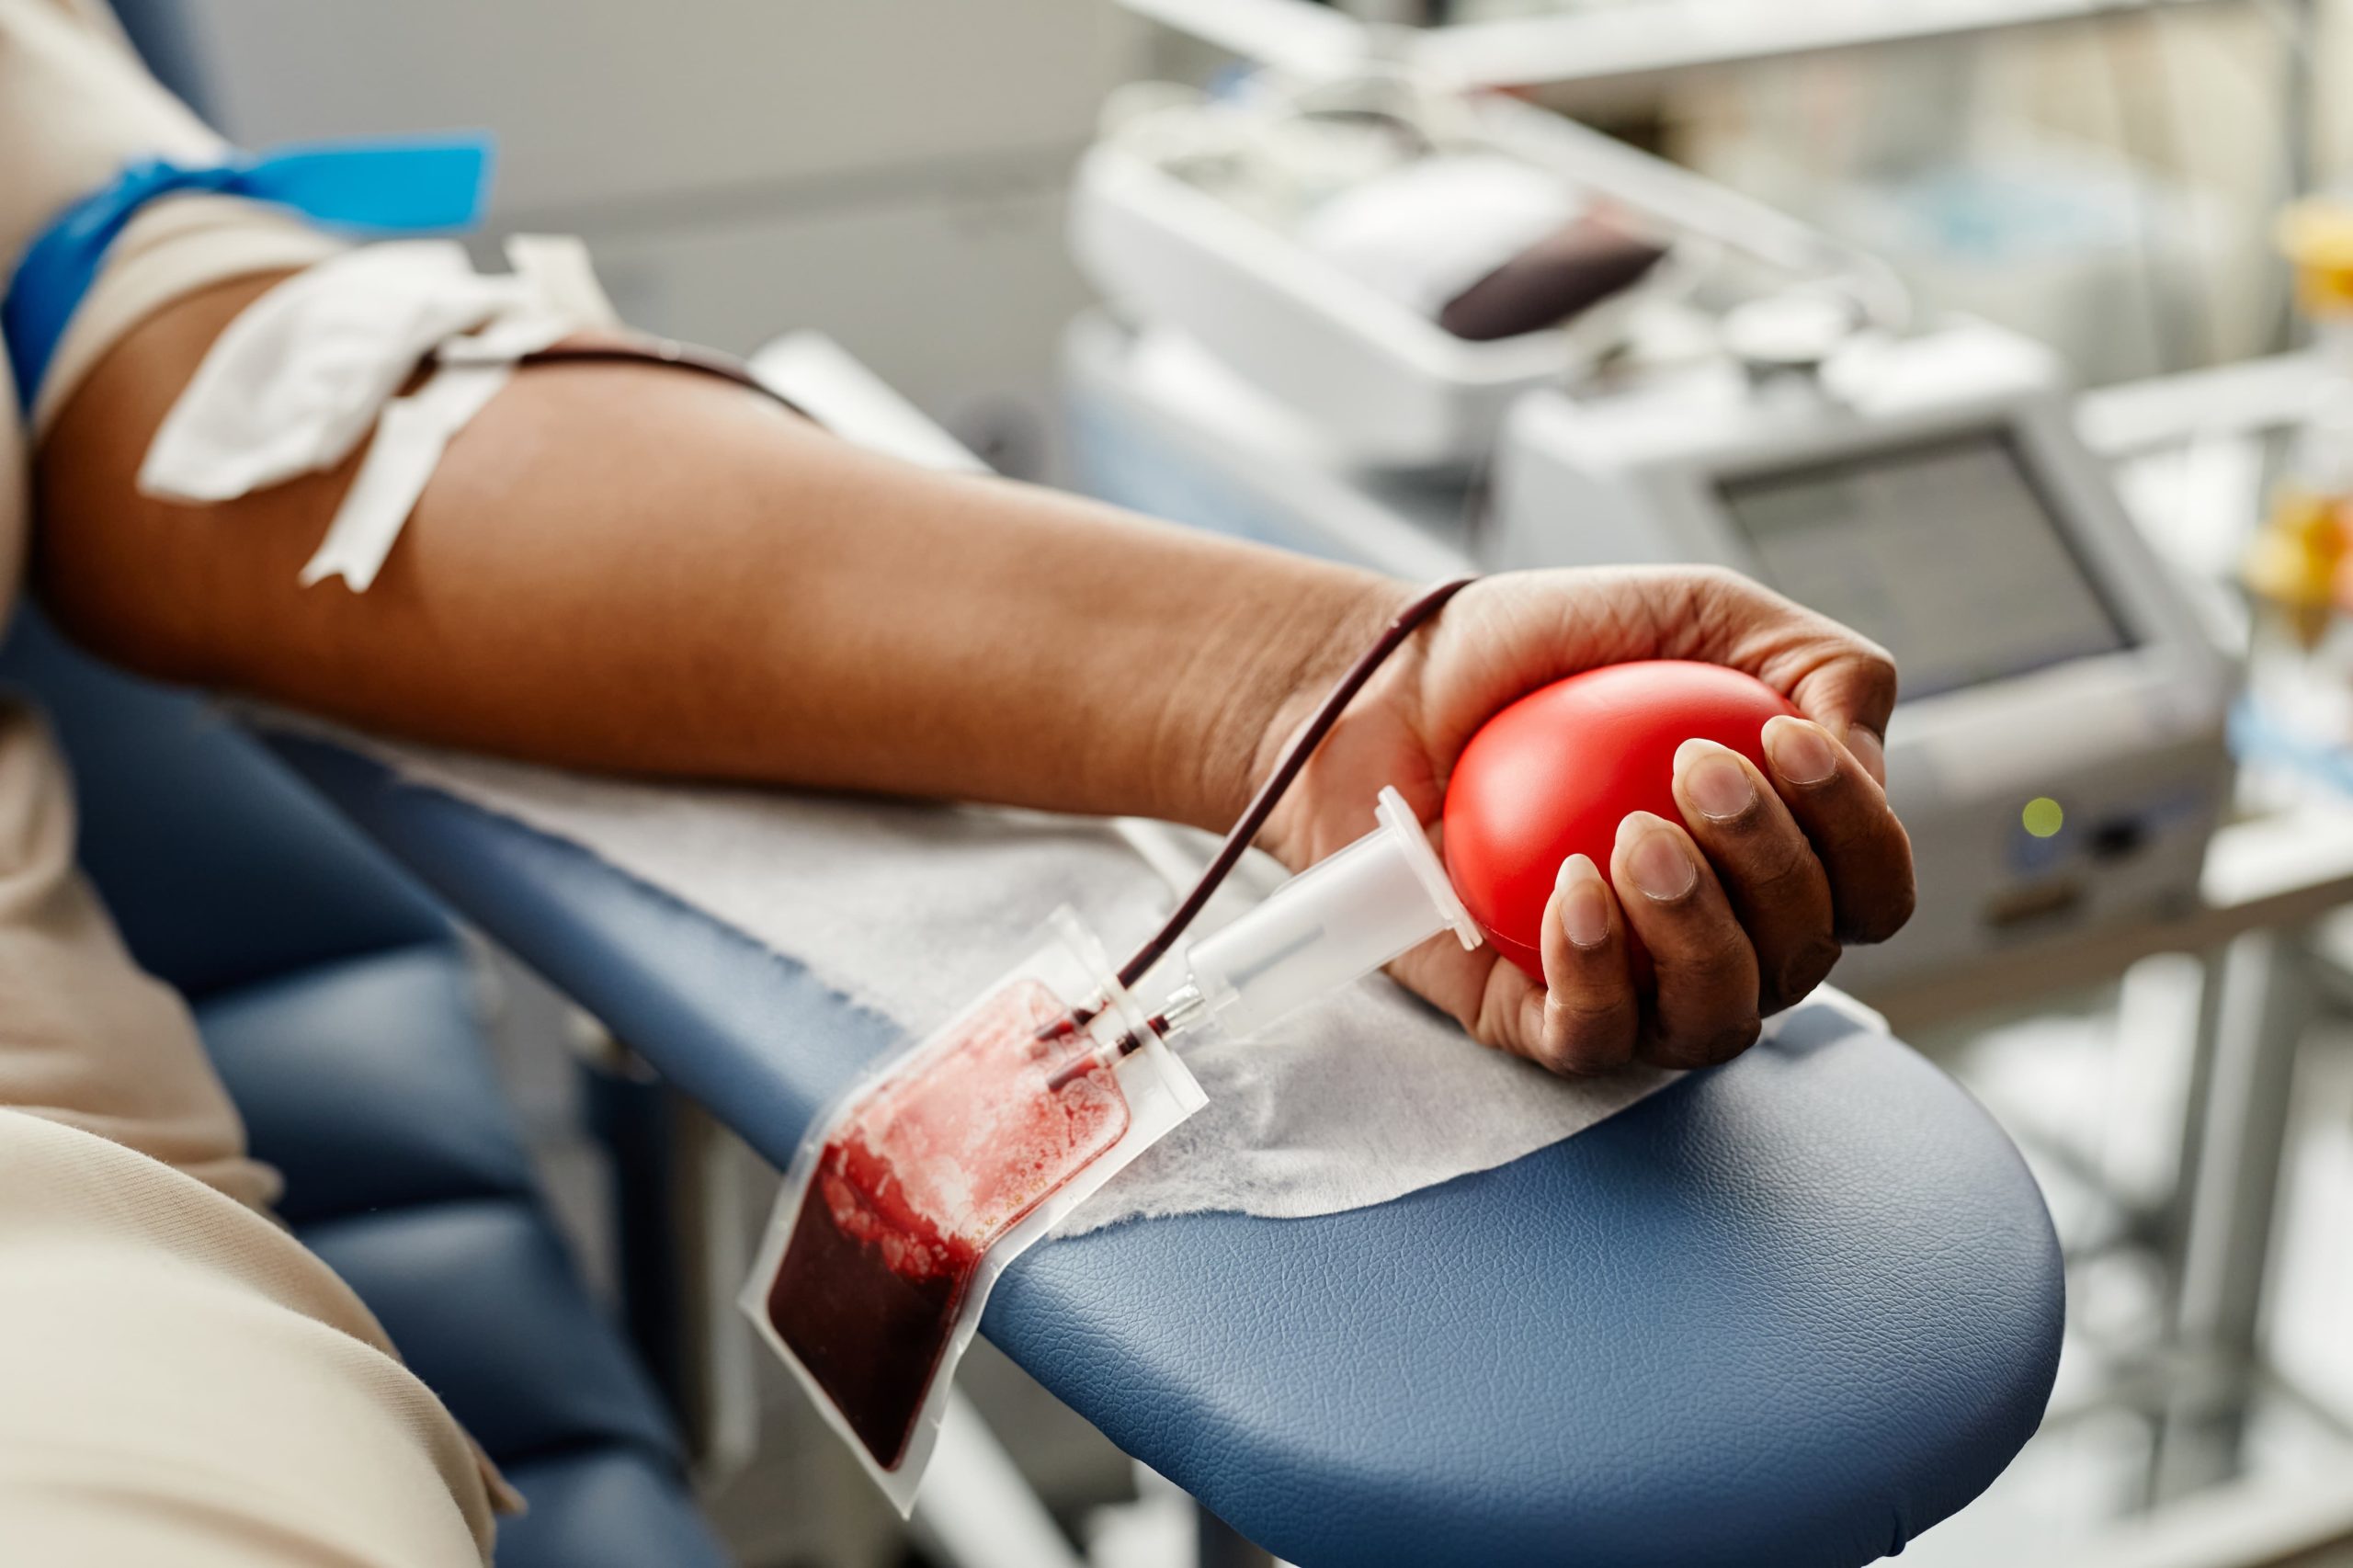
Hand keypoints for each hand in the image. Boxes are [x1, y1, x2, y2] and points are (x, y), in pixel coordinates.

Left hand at [1257, 567, 1914, 1075]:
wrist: (1392, 679)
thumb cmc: (1549, 648)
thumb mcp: (1701, 612)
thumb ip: (1818, 664)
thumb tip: (1866, 756)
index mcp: (1775, 860)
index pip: (1871, 893)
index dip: (1858, 835)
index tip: (1778, 740)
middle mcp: (1720, 939)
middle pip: (1806, 958)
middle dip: (1772, 868)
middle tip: (1689, 768)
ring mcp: (1632, 989)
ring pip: (1717, 1020)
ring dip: (1697, 932)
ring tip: (1633, 837)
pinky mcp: (1530, 1017)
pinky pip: (1594, 1038)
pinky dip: (1597, 974)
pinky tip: (1573, 891)